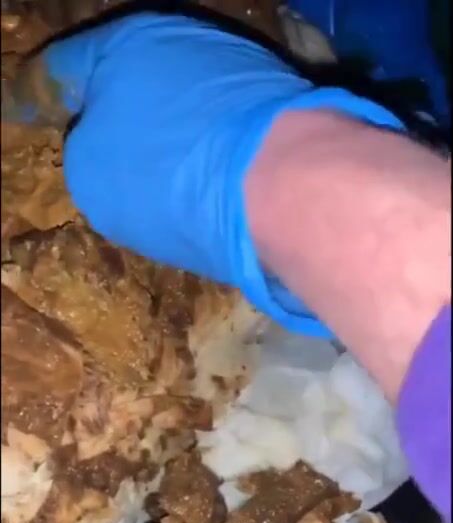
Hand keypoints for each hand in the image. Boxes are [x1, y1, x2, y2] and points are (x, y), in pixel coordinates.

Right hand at [42, 11, 401, 334]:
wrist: (280, 184)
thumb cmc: (165, 176)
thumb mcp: (92, 175)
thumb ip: (87, 147)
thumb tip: (109, 143)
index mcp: (123, 44)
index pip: (69, 67)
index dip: (53, 98)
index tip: (46, 119)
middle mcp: (182, 43)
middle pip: (136, 79)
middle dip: (122, 111)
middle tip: (112, 152)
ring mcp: (238, 68)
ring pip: (187, 102)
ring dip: (175, 131)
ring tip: (170, 176)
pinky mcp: (281, 103)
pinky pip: (226, 126)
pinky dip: (214, 148)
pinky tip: (214, 180)